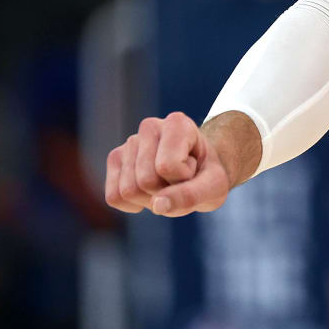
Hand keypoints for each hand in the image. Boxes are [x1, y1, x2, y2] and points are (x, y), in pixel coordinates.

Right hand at [104, 111, 233, 216]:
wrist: (200, 169)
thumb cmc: (208, 175)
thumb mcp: (214, 187)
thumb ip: (190, 195)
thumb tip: (157, 205)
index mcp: (177, 123)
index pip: (167, 167)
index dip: (183, 180)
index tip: (194, 170)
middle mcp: (149, 127)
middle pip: (145, 181)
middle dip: (166, 192)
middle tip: (181, 180)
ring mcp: (129, 142)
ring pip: (128, 191)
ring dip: (151, 198)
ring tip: (168, 182)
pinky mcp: (115, 159)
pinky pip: (114, 197)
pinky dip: (134, 204)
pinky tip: (150, 190)